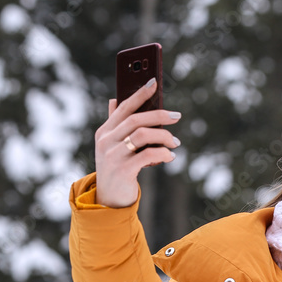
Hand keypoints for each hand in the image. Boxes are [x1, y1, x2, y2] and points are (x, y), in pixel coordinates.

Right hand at [94, 77, 181, 207]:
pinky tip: (170, 156)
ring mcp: (113, 155)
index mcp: (104, 131)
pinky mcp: (123, 170)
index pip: (124, 107)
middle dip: (159, 115)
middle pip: (136, 119)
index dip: (139, 94)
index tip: (154, 82)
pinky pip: (148, 155)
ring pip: (143, 135)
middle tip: (176, 116)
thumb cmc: (116, 168)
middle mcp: (106, 141)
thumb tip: (115, 99)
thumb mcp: (111, 145)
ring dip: (164, 136)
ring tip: (175, 142)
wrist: (109, 200)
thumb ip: (114, 124)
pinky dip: (163, 154)